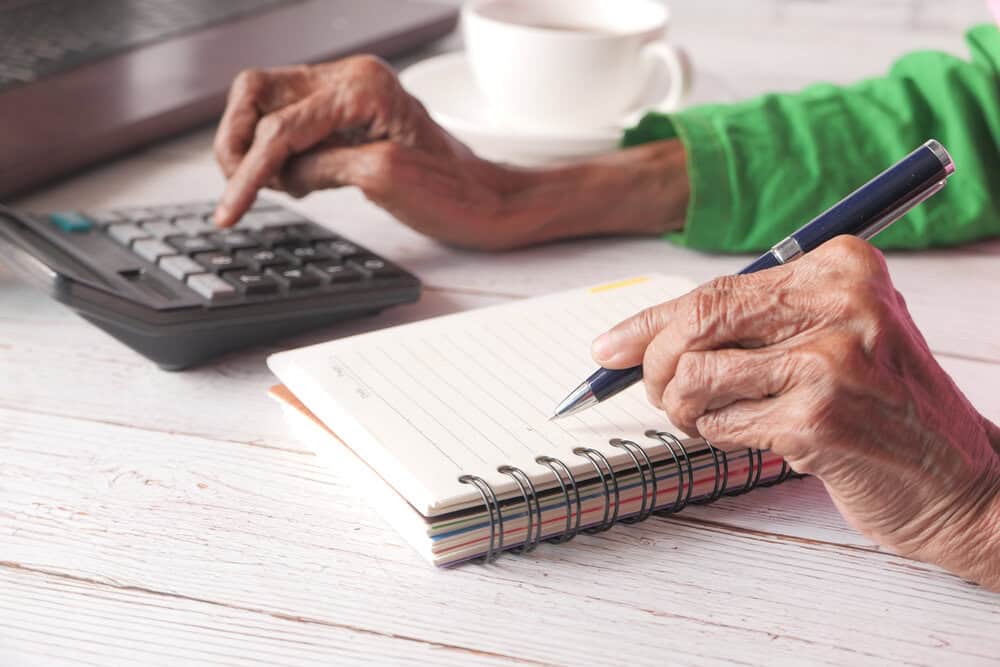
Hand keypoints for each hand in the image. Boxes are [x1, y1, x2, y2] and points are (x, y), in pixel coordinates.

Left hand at [213, 56, 688, 249]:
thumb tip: (267, 163)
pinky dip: (294, 183)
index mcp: (355, 79)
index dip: (233, 134)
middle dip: (233, 144)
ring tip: (291, 187)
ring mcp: (369, 112)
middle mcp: (358, 81)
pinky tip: (312, 192)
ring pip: (271, 122)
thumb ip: (316, 149)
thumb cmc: (435, 185)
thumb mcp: (362, 157)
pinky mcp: (379, 158)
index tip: (226, 182)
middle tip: (240, 185)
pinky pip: (307, 164)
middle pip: (254, 92)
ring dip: (257, 165)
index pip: (265, 88)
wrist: (490, 205)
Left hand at [592, 236, 999, 589]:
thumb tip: (633, 337)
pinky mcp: (818, 419)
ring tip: (717, 418)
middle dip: (656, 367)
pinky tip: (761, 438)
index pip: (715, 289)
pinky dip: (723, 437)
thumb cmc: (878, 405)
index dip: (649, 323)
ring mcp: (831, 361)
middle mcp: (841, 302)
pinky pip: (721, 425)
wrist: (955, 477)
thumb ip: (749, 321)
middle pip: (693, 325)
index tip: (610, 348)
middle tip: (660, 393)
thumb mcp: (829, 335)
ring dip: (688, 409)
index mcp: (843, 266)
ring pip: (695, 377)